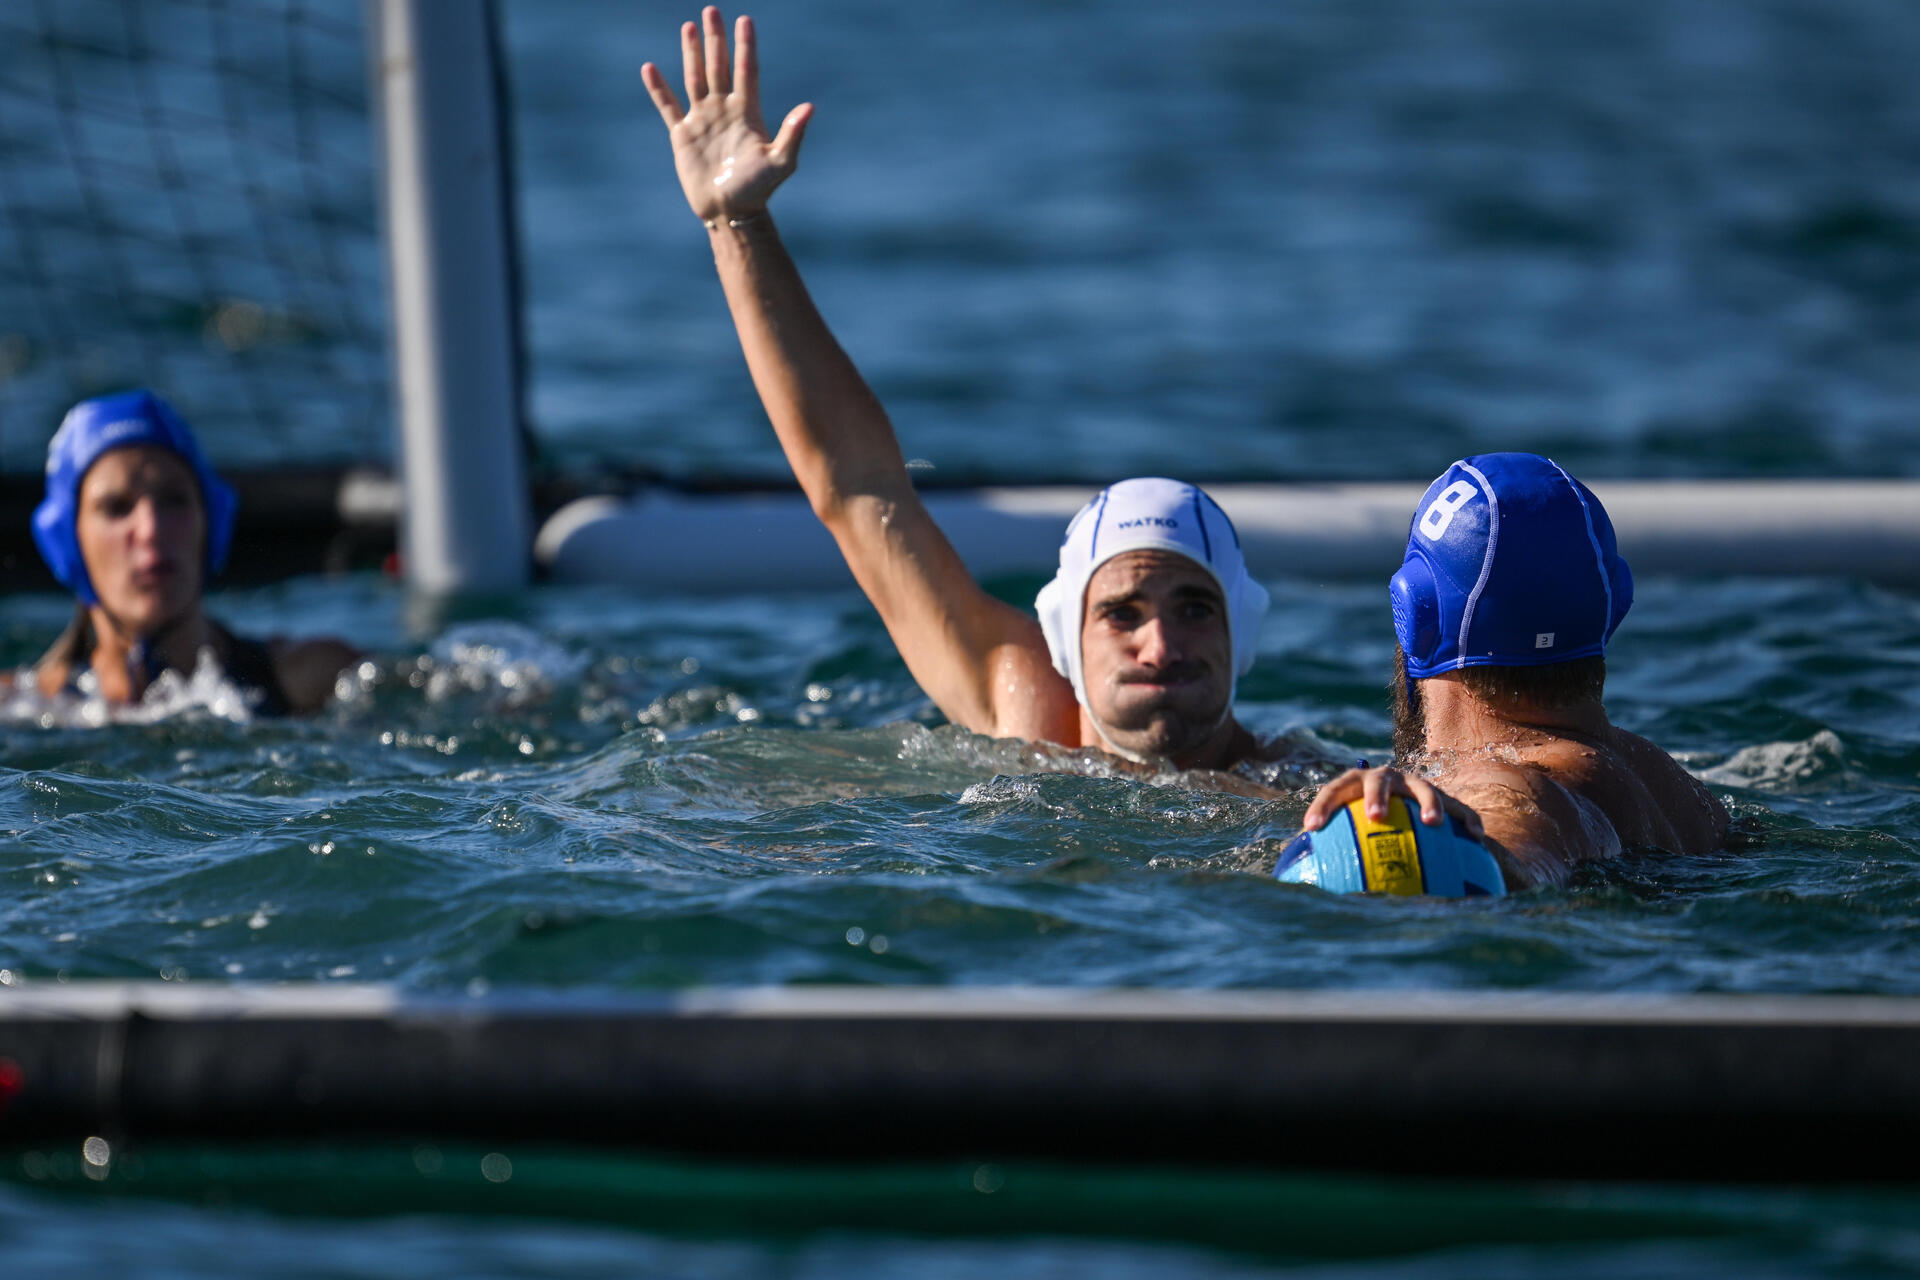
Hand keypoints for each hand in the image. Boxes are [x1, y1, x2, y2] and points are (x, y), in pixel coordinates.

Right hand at [642, 8, 812, 225]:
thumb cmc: (759, 189)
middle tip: (712, 10)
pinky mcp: (683, 135)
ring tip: (688, 26)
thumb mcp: (780, 162)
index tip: (745, 20)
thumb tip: (809, 107)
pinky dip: (658, 88)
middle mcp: (724, 110)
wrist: (730, 211)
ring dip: (691, 53)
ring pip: (695, 78)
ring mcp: (703, 120)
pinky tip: (650, 68)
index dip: (745, 46)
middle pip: (719, 66)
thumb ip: (793, 134)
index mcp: (748, 112)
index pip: (747, 71)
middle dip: (716, 39)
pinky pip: (668, 106)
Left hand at [1301, 765, 1485, 840]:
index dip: (1321, 806)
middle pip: (1379, 782)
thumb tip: (1299, 878)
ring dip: (1429, 803)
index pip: (1335, 790)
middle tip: (1375, 817)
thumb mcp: (1349, 835)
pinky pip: (1458, 808)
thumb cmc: (1370, 826)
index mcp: (1356, 783)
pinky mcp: (1443, 795)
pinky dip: (1467, 821)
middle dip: (1376, 796)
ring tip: (1432, 823)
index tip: (1311, 827)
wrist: (1411, 806)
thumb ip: (1330, 849)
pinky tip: (1476, 839)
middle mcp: (1386, 779)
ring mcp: (1416, 784)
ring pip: (1424, 788)